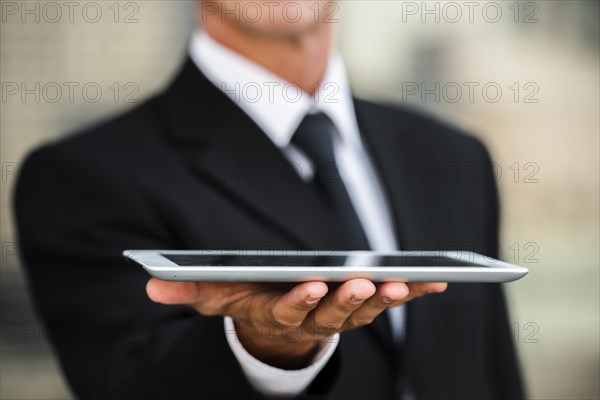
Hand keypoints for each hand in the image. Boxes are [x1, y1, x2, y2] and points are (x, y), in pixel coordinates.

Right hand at [147, 279, 445, 368]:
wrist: (281, 323)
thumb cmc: (250, 302)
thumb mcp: (218, 296)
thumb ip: (189, 290)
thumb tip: (149, 284)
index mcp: (279, 314)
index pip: (288, 311)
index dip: (299, 300)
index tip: (310, 284)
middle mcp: (314, 319)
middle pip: (334, 312)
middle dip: (348, 298)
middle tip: (364, 281)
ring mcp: (342, 313)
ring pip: (366, 309)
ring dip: (386, 297)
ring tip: (406, 281)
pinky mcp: (363, 304)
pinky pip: (390, 299)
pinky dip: (413, 292)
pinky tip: (435, 281)